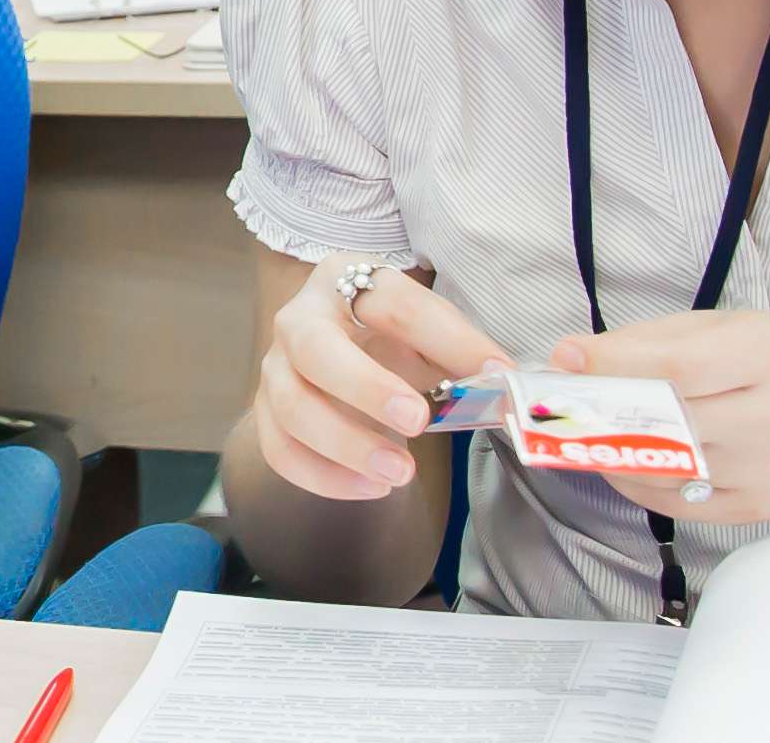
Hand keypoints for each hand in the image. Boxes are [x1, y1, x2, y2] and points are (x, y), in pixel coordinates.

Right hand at [251, 257, 508, 504]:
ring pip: (291, 407)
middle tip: (418, 422)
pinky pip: (280, 449)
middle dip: (366, 389)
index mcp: (346, 281)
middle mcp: (298, 318)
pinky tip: (372, 487)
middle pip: (316, 350)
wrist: (342, 342)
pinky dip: (323, 477)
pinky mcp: (266, 413)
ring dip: (346, 445)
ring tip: (401, 473)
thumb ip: (462, 352)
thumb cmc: (392, 335)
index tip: (495, 373)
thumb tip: (503, 385)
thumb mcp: (429, 330)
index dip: (447, 339)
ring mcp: (275, 367)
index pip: (395, 304)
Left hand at [550, 311, 769, 526]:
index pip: (676, 368)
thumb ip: (646, 340)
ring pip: (663, 467)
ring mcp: (768, 471)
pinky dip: (633, 480)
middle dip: (600, 411)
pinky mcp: (755, 508)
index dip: (612, 366)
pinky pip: (672, 502)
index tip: (565, 359)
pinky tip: (619, 457)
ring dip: (608, 449)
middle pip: (667, 422)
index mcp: (768, 357)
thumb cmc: (769, 364)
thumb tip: (571, 357)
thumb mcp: (721, 328)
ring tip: (585, 427)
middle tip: (560, 401)